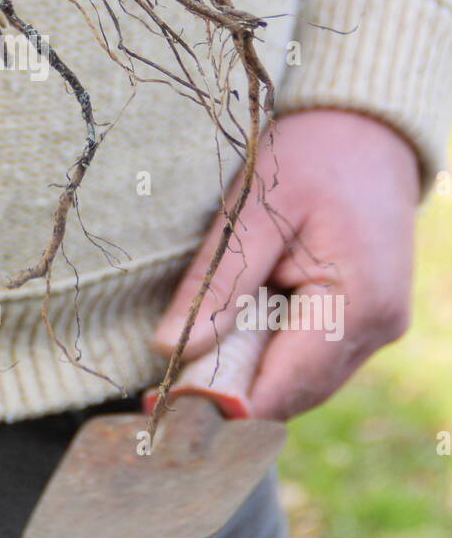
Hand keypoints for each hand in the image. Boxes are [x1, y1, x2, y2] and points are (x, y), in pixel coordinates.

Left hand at [151, 109, 419, 419]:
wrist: (368, 127)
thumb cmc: (311, 156)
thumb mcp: (253, 208)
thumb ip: (217, 282)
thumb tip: (169, 348)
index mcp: (358, 306)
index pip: (282, 386)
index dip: (223, 404)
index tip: (163, 410)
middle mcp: (379, 329)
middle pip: (292, 394)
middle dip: (230, 396)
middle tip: (160, 392)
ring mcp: (378, 327)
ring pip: (300, 382)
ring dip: (248, 377)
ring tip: (188, 364)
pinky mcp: (366, 319)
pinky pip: (310, 356)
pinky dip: (270, 354)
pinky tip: (230, 337)